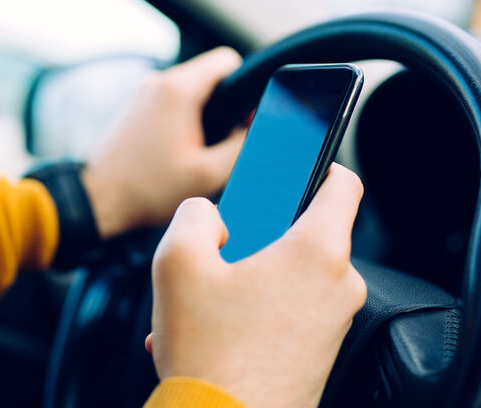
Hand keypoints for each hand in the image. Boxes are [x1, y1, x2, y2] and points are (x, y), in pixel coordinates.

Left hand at [82, 47, 246, 238]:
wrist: (98, 200)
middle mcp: (159, 82)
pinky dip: (184, 122)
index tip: (245, 120)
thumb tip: (259, 127)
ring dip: (204, 117)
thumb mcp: (208, 174)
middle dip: (225, 107)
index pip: (228, 60)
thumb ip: (243, 145)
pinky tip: (179, 153)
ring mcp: (144, 93)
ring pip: (192, 91)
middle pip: (210, 76)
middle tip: (222, 144)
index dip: (246, 87)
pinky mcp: (137, 108)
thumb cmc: (147, 189)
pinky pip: (173, 103)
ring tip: (199, 153)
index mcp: (178, 89)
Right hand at [147, 164, 366, 407]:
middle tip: (217, 249)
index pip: (340, 184)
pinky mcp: (319, 350)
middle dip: (254, 235)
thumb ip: (194, 214)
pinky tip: (212, 327)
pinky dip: (252, 307)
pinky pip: (288, 308)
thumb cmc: (210, 353)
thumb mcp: (178, 261)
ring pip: (288, 273)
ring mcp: (332, 322)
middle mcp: (337, 286)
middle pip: (302, 232)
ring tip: (205, 300)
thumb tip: (211, 217)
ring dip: (245, 277)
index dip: (314, 164)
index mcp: (315, 253)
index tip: (288, 166)